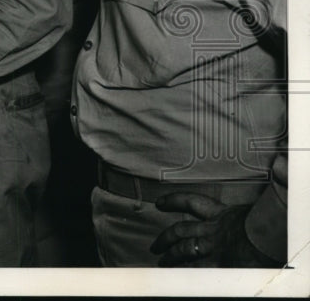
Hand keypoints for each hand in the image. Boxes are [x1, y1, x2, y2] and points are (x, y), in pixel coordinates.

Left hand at [150, 194, 277, 266]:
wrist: (267, 237)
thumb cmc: (268, 220)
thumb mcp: (260, 203)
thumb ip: (262, 188)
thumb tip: (279, 162)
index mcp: (221, 213)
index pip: (191, 202)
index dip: (174, 201)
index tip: (159, 202)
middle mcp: (211, 228)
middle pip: (181, 230)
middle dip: (165, 238)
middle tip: (155, 245)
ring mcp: (211, 245)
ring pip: (183, 249)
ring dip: (170, 256)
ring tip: (161, 261)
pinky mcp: (215, 261)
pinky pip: (193, 266)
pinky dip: (181, 269)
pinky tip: (173, 273)